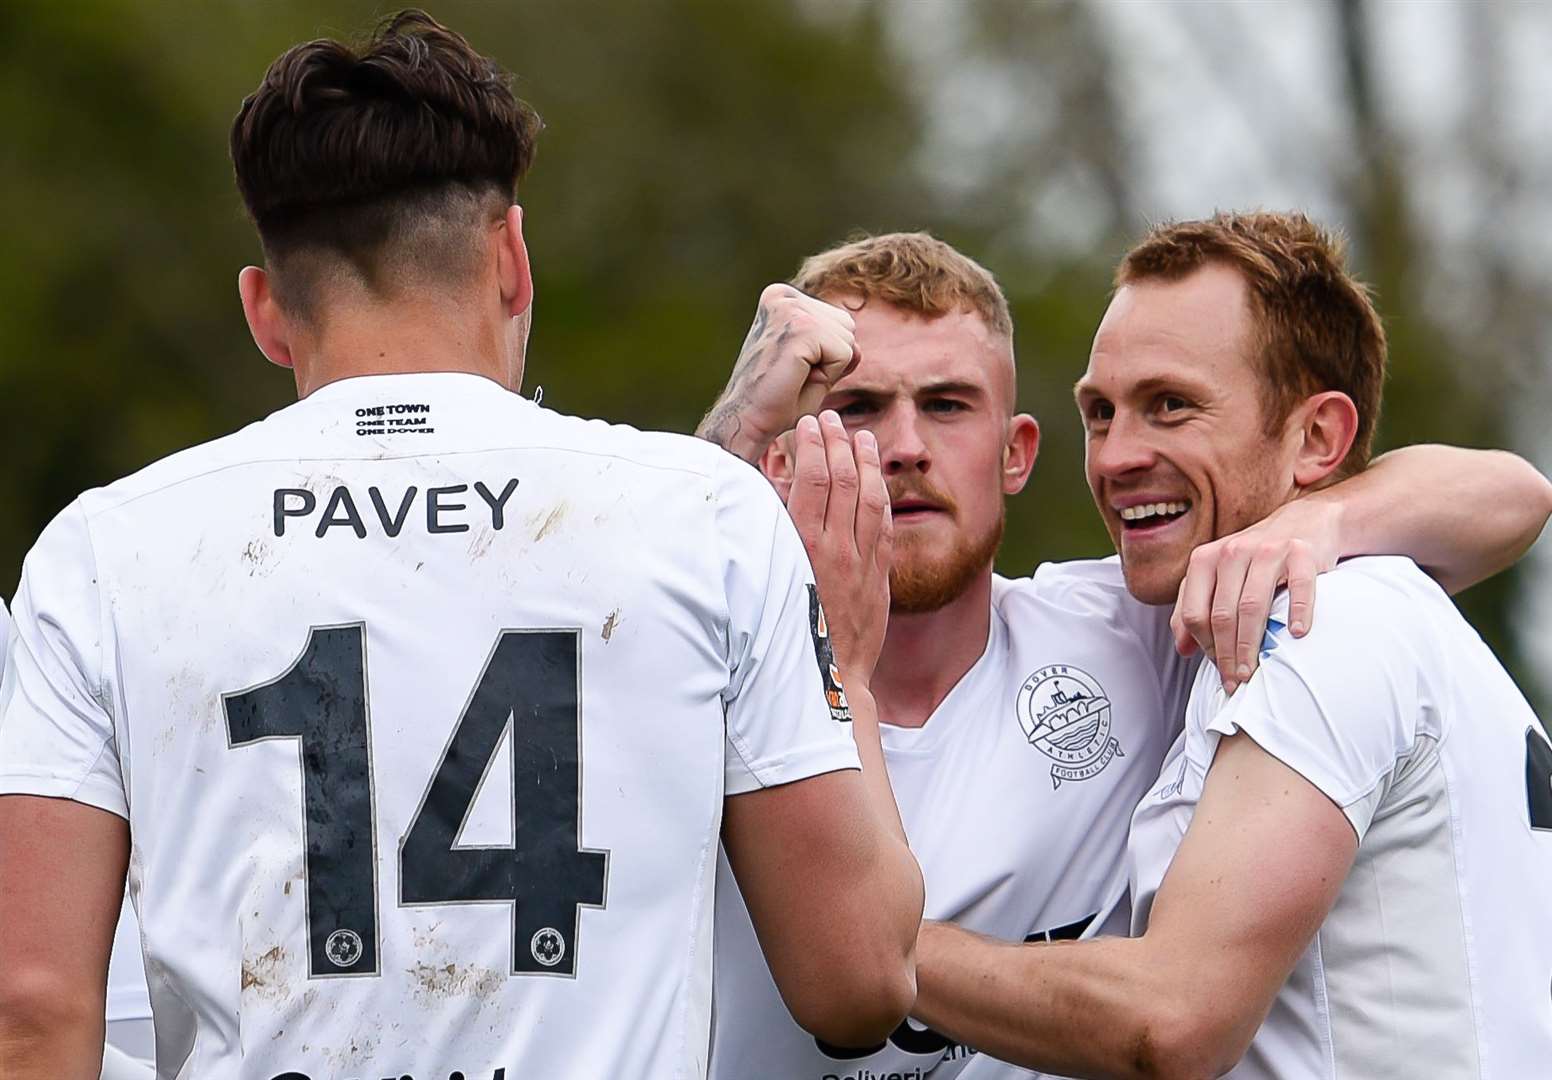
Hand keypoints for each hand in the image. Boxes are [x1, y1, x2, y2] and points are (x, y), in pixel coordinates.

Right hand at [696, 284, 861, 463]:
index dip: (826, 354)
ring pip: (848, 340)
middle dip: (830, 359)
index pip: (838, 320)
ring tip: (794, 377)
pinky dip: (829, 376)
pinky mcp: (800, 327)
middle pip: (847, 325)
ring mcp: (790, 308)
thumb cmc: (777, 398)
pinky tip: (797, 380)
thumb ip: (838, 345)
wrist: (746, 420)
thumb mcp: (813, 362)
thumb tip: (856, 346)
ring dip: (829, 369)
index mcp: (781, 296)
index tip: (793, 367)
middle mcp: (783, 295)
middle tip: (793, 375)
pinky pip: (844, 354)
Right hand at [786, 410, 892, 685]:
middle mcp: (835, 551)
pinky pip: (883, 527)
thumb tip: (767, 499)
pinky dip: (881, 498)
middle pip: (841, 481)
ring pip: (869, 498)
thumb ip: (773, 540)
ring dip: (866, 462)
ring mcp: (861, 563)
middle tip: (832, 418)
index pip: (811, 482)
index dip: (811, 447)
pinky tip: (877, 480)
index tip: (807, 424)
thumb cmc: (785, 636)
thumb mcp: (769, 583)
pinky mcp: (878, 577)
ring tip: (862, 436)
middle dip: (837, 443)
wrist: (826, 680)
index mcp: (802, 550)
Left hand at [1171, 498, 1341, 691]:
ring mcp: (1267, 550)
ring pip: (1251, 606)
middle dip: (1227, 654)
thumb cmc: (1255, 558)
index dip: (1204, 646)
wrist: (1305, 521)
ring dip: (1252, 645)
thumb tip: (1182, 649)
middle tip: (1236, 681)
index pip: (1194, 612)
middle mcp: (1232, 552)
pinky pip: (1298, 587)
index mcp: (1204, 559)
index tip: (1219, 669)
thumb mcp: (1217, 575)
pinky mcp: (1302, 553)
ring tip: (1254, 673)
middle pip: (1222, 615)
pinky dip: (1297, 613)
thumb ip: (1194, 607)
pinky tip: (1296, 635)